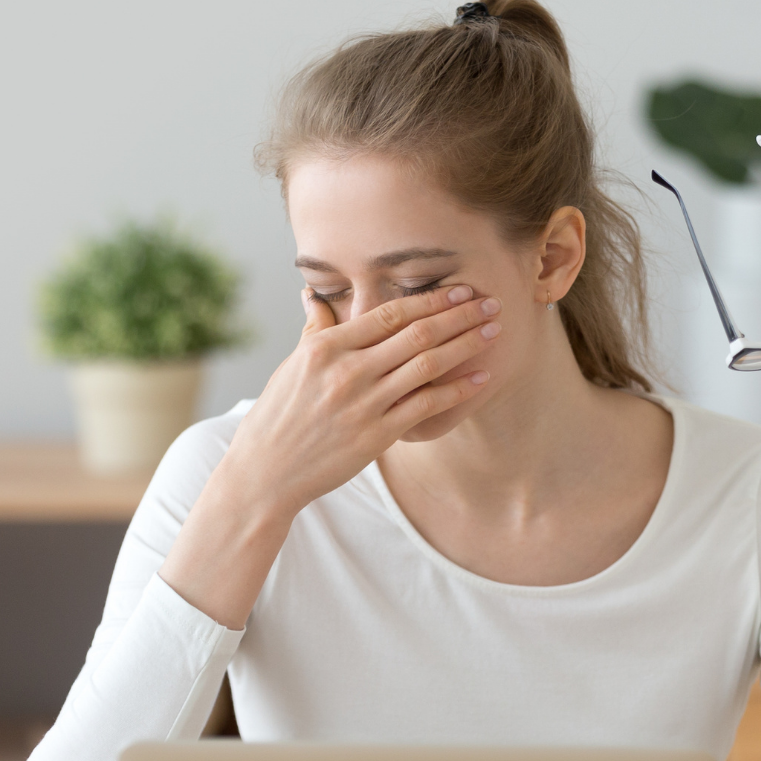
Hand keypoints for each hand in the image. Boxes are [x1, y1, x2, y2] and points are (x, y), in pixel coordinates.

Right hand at [158, 285, 498, 626]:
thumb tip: (313, 294)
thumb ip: (314, 329)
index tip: (460, 289)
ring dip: (467, 345)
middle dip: (460, 316)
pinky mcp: (376, 435)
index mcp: (327, 346)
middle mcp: (348, 370)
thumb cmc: (279, 415)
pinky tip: (481, 378)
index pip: (389, 314)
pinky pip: (426, 406)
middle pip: (417, 334)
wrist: (265, 471)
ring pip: (428, 365)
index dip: (431, 300)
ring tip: (494, 332)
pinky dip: (457, 389)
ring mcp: (364, 404)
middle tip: (490, 302)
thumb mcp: (292, 365)